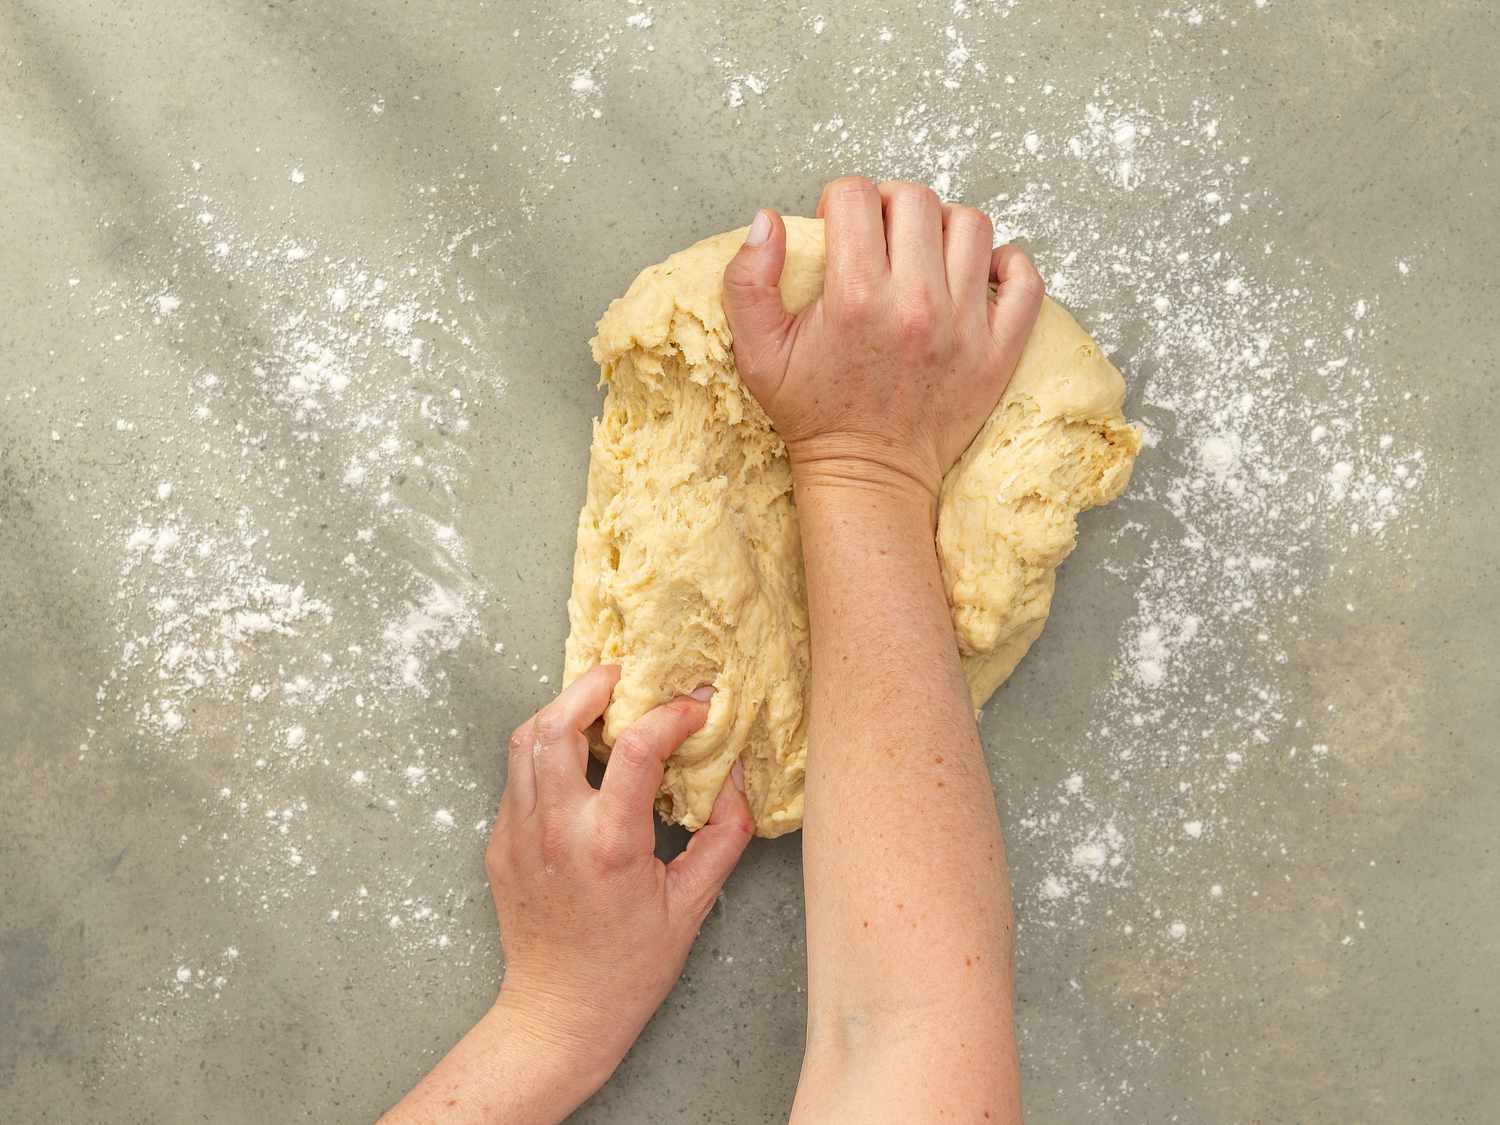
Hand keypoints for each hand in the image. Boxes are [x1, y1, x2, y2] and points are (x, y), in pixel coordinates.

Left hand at [487, 664, 753, 1089]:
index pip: (639, 746)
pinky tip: (581, 759)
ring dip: (563, 710)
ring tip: (601, 706)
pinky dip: (548, 750)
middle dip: (594, 685)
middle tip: (629, 676)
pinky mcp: (499, 842)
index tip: (697, 708)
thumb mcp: (692, 905)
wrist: (558, 1014)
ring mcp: (518, 833)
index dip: (674, 713)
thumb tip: (738, 778)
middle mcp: (554, 829)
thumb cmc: (628, 968)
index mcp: (608, 843)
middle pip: (557, 723)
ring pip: (525, 739)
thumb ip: (724, 835)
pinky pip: (518, 774)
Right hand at [722, 177, 1042, 508]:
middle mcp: (917, 304)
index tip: (836, 228)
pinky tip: (977, 273)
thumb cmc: (813, 413)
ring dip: (943, 226)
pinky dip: (1007, 263)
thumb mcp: (757, 353)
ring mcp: (966, 326)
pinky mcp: (999, 349)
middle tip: (877, 236)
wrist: (869, 474)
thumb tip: (766, 220)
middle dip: (889, 205)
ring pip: (971, 226)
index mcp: (857, 298)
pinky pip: (1026, 279)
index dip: (839, 201)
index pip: (856, 197)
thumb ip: (747, 282)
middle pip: (916, 201)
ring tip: (922, 252)